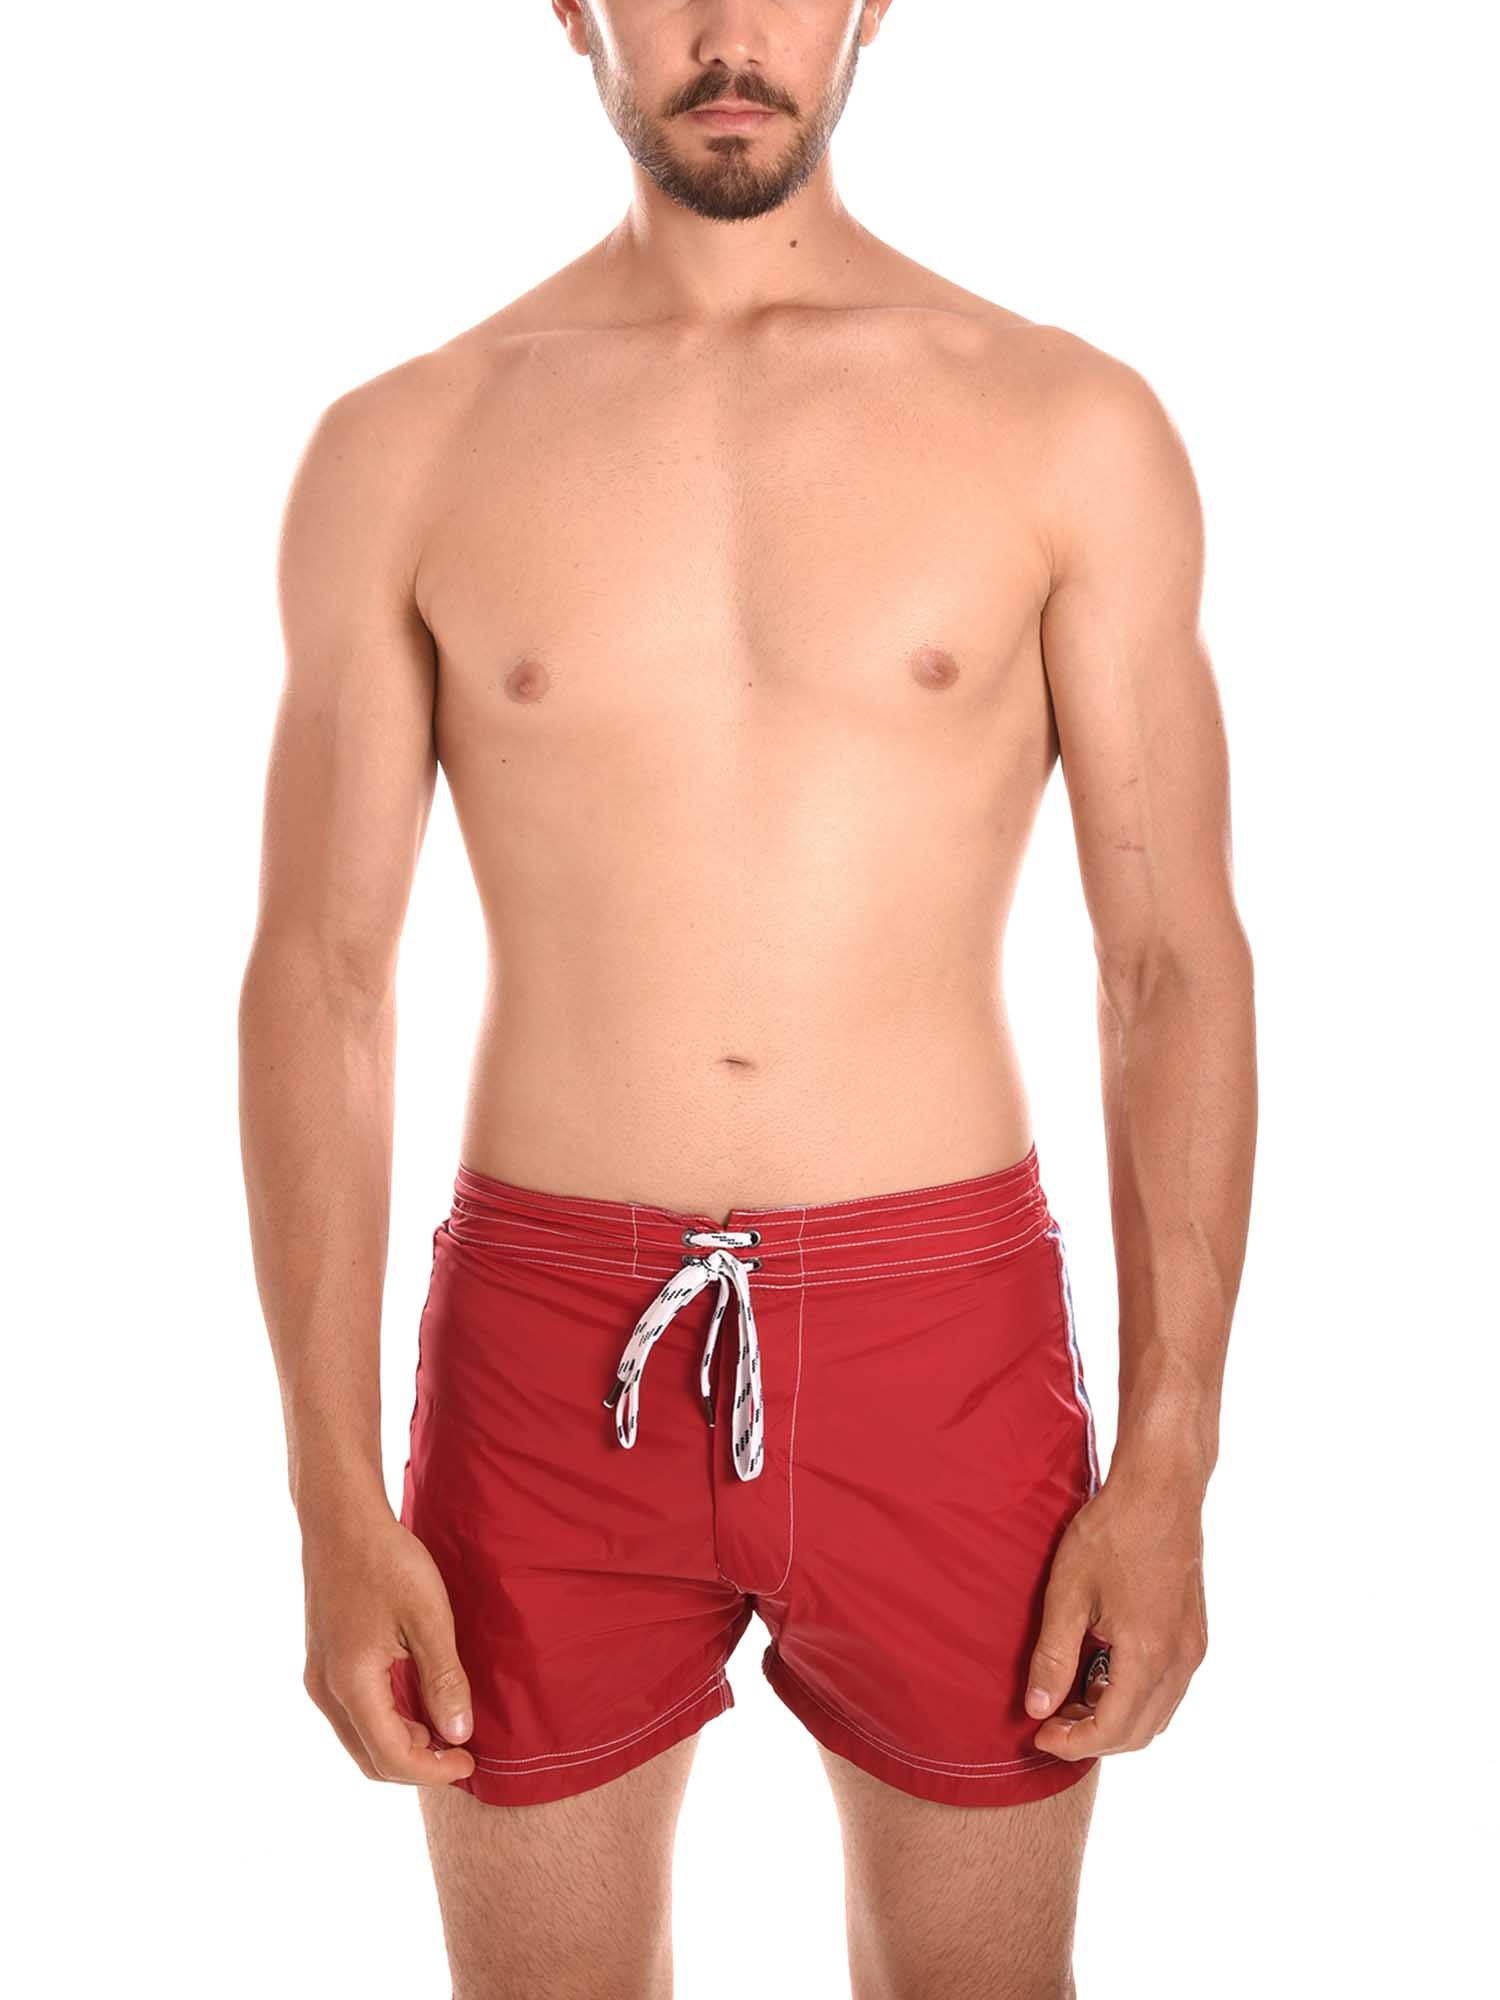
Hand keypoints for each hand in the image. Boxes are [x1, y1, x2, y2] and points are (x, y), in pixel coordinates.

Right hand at [301, 1509, 476, 1785]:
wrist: (341, 1519)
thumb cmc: (387, 1560)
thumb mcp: (428, 1617)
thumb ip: (443, 1678)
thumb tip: (458, 1734)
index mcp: (351, 1683)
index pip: (391, 1756)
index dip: (433, 1770)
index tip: (470, 1761)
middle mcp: (326, 1690)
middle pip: (370, 1758)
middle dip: (417, 1765)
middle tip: (461, 1752)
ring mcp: (319, 1676)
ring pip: (359, 1738)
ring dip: (401, 1744)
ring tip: (446, 1726)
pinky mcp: (323, 1661)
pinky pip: (353, 1713)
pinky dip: (386, 1722)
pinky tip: (418, 1702)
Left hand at [1024, 1471, 1207, 1759]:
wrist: (1161, 1489)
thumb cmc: (1111, 1533)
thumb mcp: (1068, 1592)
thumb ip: (1053, 1655)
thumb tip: (1037, 1709)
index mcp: (1148, 1655)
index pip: (1113, 1731)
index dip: (1072, 1744)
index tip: (1039, 1734)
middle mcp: (1180, 1661)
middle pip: (1140, 1733)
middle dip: (1093, 1738)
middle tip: (1051, 1719)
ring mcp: (1193, 1648)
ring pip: (1158, 1714)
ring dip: (1115, 1718)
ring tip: (1071, 1694)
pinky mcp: (1195, 1634)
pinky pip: (1168, 1688)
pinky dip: (1135, 1696)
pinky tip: (1101, 1668)